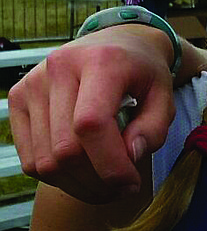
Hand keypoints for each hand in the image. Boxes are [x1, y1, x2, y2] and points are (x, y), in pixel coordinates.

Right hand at [9, 27, 178, 202]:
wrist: (116, 42)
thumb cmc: (142, 72)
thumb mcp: (164, 95)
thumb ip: (154, 128)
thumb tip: (129, 157)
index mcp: (101, 62)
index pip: (91, 124)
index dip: (110, 164)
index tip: (131, 184)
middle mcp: (59, 68)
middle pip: (65, 149)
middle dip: (97, 181)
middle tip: (122, 188)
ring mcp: (32, 83)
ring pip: (44, 160)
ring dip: (77, 184)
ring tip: (105, 183)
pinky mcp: (18, 98)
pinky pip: (29, 158)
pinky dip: (56, 176)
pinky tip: (82, 172)